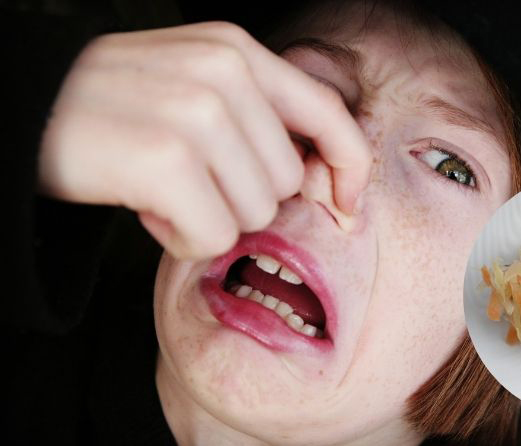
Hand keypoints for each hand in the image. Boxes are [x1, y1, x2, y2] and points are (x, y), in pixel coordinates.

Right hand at [38, 21, 370, 258]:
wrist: (29, 108)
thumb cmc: (120, 108)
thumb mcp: (194, 84)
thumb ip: (257, 114)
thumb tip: (316, 173)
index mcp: (237, 51)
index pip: (328, 112)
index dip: (349, 164)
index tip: (349, 201)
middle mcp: (223, 73)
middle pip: (286, 182)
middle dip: (242, 197)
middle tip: (187, 178)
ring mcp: (195, 114)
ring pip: (255, 213)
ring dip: (210, 217)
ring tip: (162, 188)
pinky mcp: (164, 160)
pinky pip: (213, 236)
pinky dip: (182, 238)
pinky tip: (148, 209)